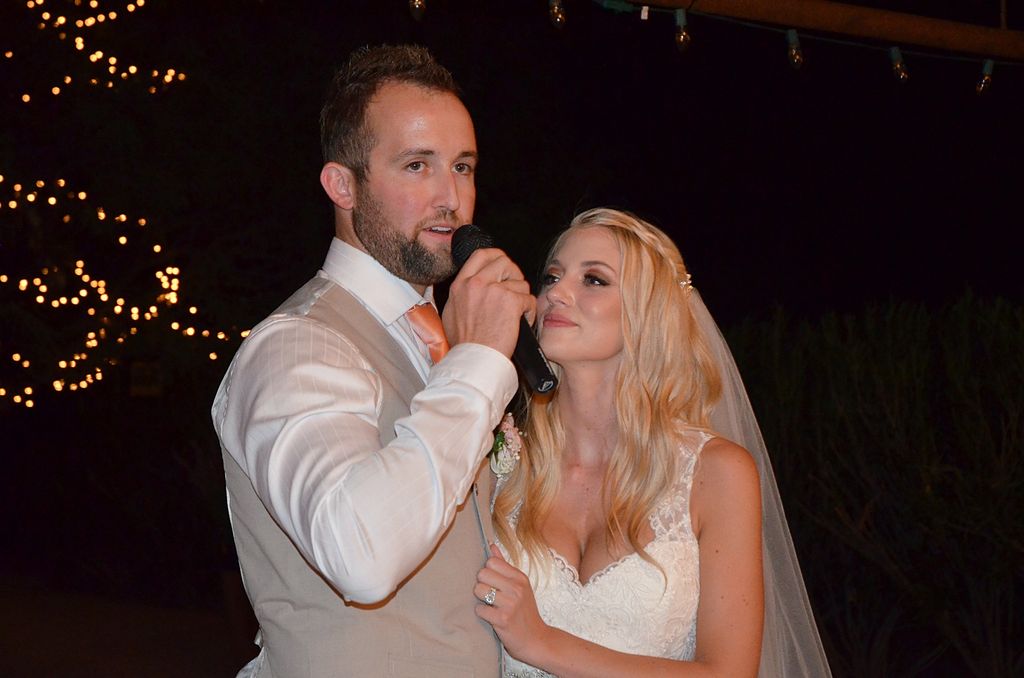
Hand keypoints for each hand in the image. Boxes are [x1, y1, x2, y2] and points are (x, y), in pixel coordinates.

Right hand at [443, 248, 535, 357]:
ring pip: (520, 282)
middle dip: (514, 275)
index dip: (496, 256)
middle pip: (504, 262)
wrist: (474, 359)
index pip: (481, 255)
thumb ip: (464, 294)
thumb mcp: (452, 312)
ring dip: (522, 297)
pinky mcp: (510, 301)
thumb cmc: (465, 343)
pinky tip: (521, 321)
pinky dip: (529, 311)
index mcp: (460, 285)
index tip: (503, 264)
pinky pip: (529, 298)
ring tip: (516, 313)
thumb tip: (475, 285)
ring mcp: (494, 291)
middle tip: (514, 291)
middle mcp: (476, 283)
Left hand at [474, 544, 550, 663]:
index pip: (491, 561)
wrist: (537, 640)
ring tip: (491, 606)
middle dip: (482, 585)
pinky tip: (492, 617)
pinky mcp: (503, 619)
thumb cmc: (525, 611)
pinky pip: (479, 609)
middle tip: (490, 595)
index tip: (493, 583)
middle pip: (482, 574)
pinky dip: (482, 613)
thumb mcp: (520, 586)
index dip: (488, 572)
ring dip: (480, 599)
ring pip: (478, 590)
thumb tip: (491, 545)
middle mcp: (516, 588)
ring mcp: (510, 603)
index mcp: (520, 577)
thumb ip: (504, 565)